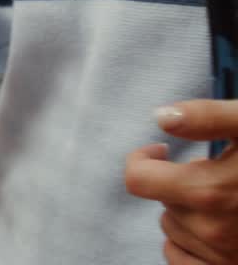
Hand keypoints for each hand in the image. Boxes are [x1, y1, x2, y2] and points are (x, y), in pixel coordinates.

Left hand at [125, 101, 237, 261]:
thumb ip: (208, 117)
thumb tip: (161, 116)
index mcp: (211, 192)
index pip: (138, 180)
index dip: (144, 159)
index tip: (163, 151)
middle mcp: (214, 231)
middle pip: (163, 202)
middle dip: (179, 185)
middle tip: (217, 173)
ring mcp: (225, 257)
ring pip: (175, 230)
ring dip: (191, 213)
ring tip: (230, 201)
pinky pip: (182, 261)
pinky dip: (192, 244)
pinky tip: (219, 228)